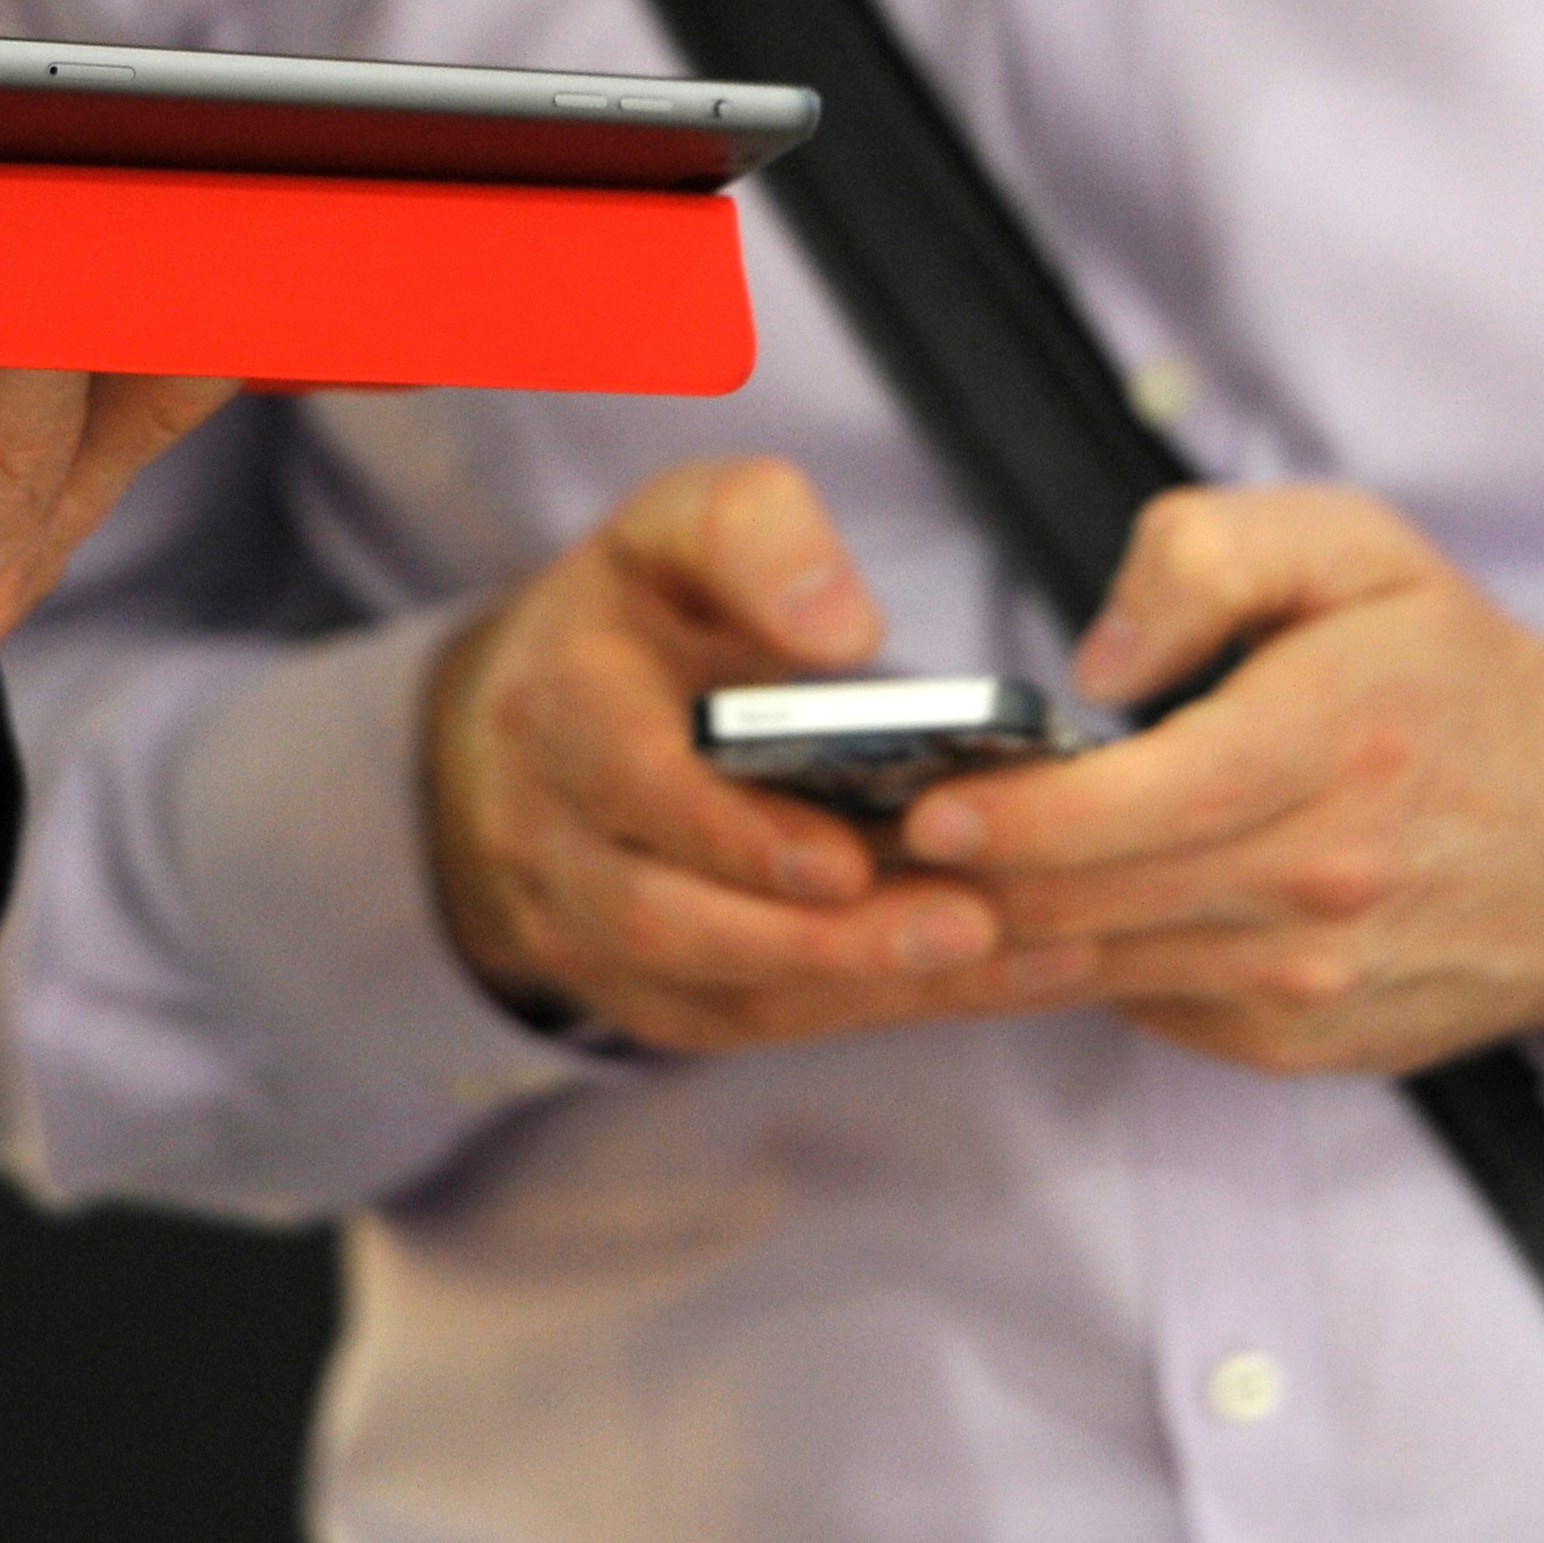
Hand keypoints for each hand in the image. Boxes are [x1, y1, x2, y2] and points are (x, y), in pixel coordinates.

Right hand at [422, 459, 1084, 1051]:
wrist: (551, 709)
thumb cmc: (645, 608)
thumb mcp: (682, 523)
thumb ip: (756, 535)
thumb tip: (843, 630)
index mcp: (558, 703)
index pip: (628, 783)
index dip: (733, 834)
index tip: (845, 859)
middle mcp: (547, 831)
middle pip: (667, 918)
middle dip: (818, 938)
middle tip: (968, 923)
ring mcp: (580, 924)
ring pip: (712, 987)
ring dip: (856, 984)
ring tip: (997, 953)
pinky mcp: (637, 988)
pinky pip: (745, 1019)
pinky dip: (862, 1009)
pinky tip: (976, 979)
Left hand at [897, 485, 1543, 1076]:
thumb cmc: (1457, 682)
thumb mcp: (1358, 552)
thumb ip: (1210, 556)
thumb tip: (1097, 655)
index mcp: (1333, 742)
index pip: (1143, 802)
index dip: (1018, 813)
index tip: (926, 798)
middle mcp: (1321, 877)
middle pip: (1091, 898)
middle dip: (957, 878)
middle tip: (857, 840)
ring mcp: (1307, 975)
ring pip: (1096, 965)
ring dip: (983, 932)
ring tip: (893, 879)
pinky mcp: (1291, 1036)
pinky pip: (1138, 1003)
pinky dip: (1058, 965)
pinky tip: (999, 916)